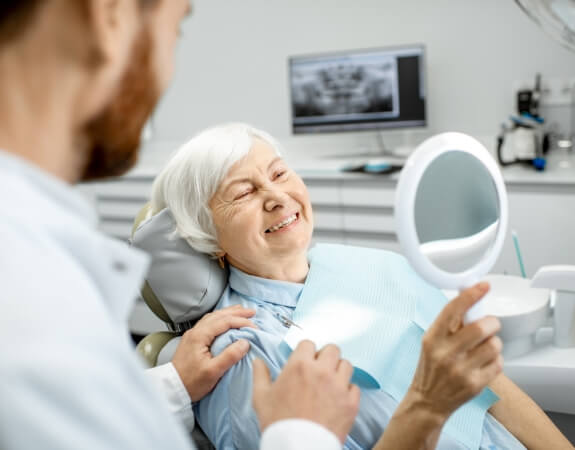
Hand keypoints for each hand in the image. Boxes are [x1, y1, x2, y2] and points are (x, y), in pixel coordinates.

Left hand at [171, 305, 255, 401]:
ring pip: (213, 317)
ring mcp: (192, 335)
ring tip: (241, 312)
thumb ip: (229, 356)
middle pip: (218, 315)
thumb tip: (245, 342)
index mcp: (200, 336)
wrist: (171, 390)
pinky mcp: (192, 340)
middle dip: (236, 312)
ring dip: (228, 313)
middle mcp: (195, 331)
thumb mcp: (213, 372)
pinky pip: (209, 323)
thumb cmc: (191, 383)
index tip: (254, 326)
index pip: (224, 322)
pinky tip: (224, 321)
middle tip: (252, 312)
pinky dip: (220, 318)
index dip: (241, 321)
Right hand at [252, 340, 359, 443]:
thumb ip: (260, 374)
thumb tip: (257, 361)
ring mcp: (339, 386)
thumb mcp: (261, 397)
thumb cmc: (278, 423)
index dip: (306, 352)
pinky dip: (348, 391)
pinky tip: (338, 399)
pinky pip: (354, 387)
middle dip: (326, 357)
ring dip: (338, 371)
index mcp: (299, 365)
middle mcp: (322, 371)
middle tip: (320, 370)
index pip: (309, 343)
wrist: (297, 448)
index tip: (305, 361)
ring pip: (346, 365)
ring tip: (330, 383)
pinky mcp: (350, 402)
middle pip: (332, 349)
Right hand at [408, 282, 502, 421]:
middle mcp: (446, 353)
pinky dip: (495, 359)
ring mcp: (461, 370)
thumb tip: (469, 298)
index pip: (452, 310)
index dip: (470, 295)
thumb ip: (449, 323)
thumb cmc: (431, 367)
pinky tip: (484, 362)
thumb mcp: (432, 341)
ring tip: (484, 347)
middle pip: (481, 327)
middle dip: (491, 323)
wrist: (428, 400)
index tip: (483, 285)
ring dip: (494, 342)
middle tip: (489, 325)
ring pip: (494, 345)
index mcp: (433, 338)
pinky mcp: (475, 384)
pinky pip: (498, 363)